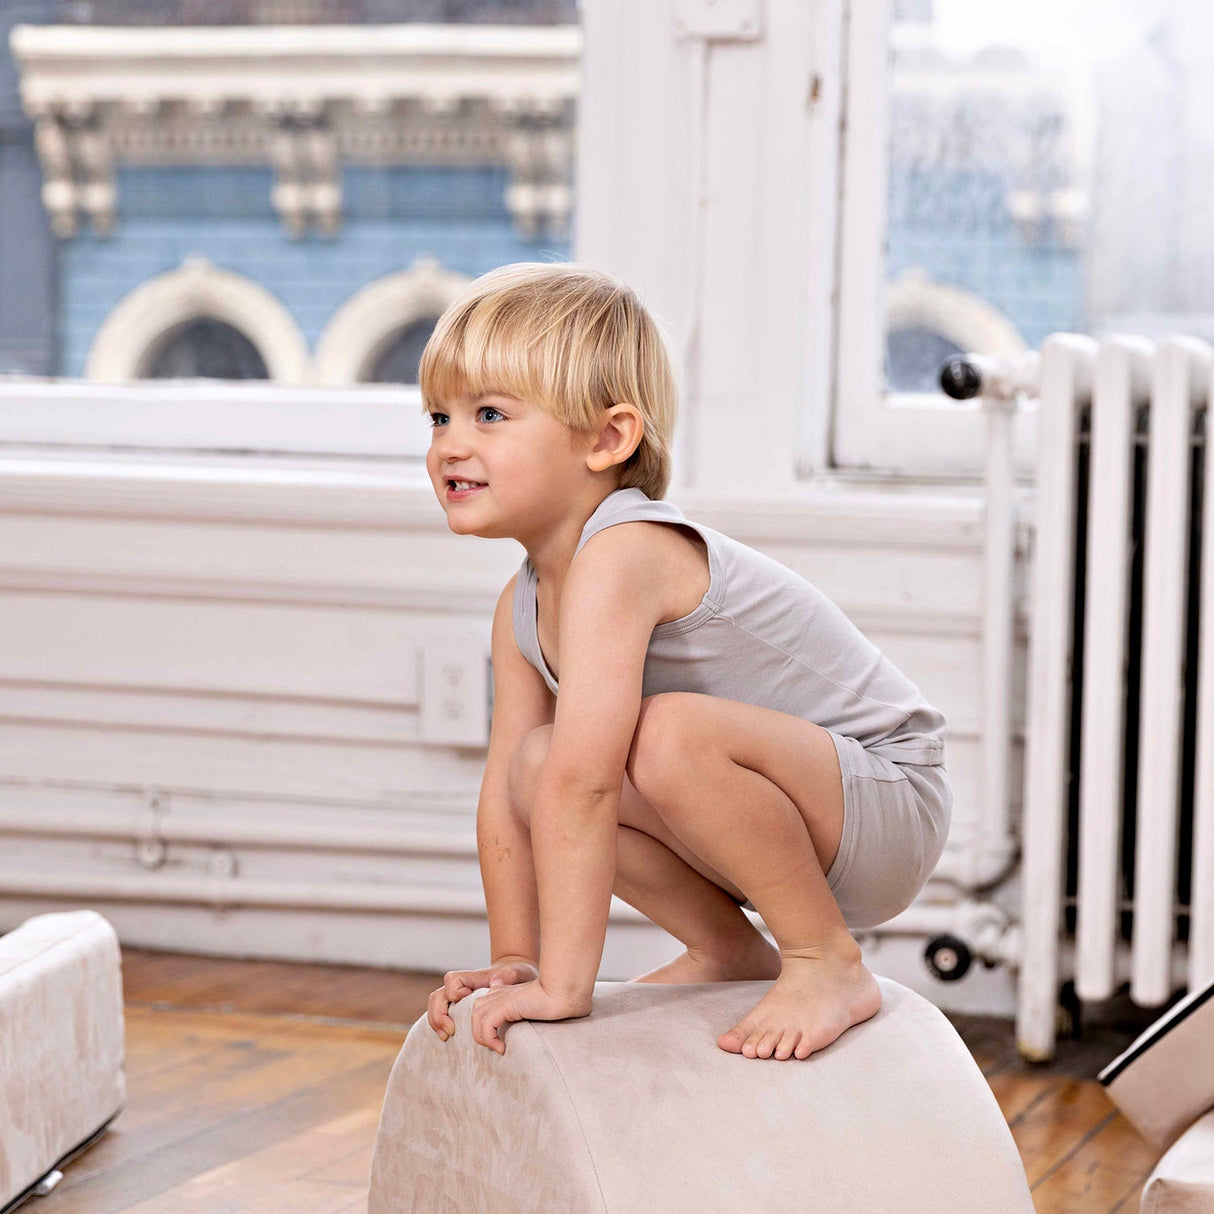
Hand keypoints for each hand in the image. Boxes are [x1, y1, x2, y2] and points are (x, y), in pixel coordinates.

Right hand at [427, 959, 537, 1040]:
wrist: (514, 976)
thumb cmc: (515, 974)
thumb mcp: (517, 972)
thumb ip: (508, 975)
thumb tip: (495, 984)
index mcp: (473, 977)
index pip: (453, 980)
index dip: (455, 991)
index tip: (466, 1000)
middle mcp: (461, 987)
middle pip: (438, 995)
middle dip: (439, 1014)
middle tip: (450, 1032)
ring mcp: (458, 997)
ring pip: (435, 1005)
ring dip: (436, 1021)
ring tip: (446, 1037)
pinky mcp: (458, 1007)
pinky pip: (440, 1014)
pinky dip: (439, 1025)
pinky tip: (447, 1038)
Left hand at [471, 979, 591, 1054]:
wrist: (567, 990)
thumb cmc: (562, 1000)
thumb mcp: (542, 1008)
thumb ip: (532, 1012)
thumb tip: (538, 1031)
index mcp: (507, 991)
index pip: (484, 1007)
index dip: (485, 1026)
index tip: (499, 1043)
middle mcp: (502, 992)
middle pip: (477, 1012)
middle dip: (480, 1032)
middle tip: (496, 1046)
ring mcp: (503, 997)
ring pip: (477, 1018)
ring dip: (483, 1037)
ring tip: (498, 1048)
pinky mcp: (507, 1004)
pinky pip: (486, 1024)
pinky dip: (489, 1038)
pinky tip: (502, 1048)